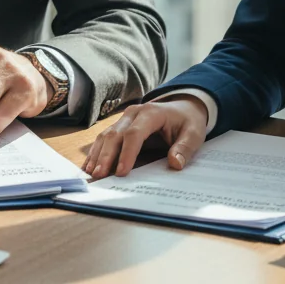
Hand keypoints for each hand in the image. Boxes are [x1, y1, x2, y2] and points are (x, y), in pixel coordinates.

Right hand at [82, 96, 207, 177]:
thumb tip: (175, 163)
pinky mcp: (120, 126)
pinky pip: (105, 139)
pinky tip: (90, 166)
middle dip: (106, 156)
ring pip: (106, 136)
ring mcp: (124, 119)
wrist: (183, 109)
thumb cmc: (187, 122)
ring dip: (98, 155)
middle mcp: (134, 113)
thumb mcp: (194, 134)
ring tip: (91, 174)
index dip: (127, 153)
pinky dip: (97, 153)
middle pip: (115, 134)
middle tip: (99, 176)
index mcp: (152, 113)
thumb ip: (185, 148)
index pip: (135, 133)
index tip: (122, 172)